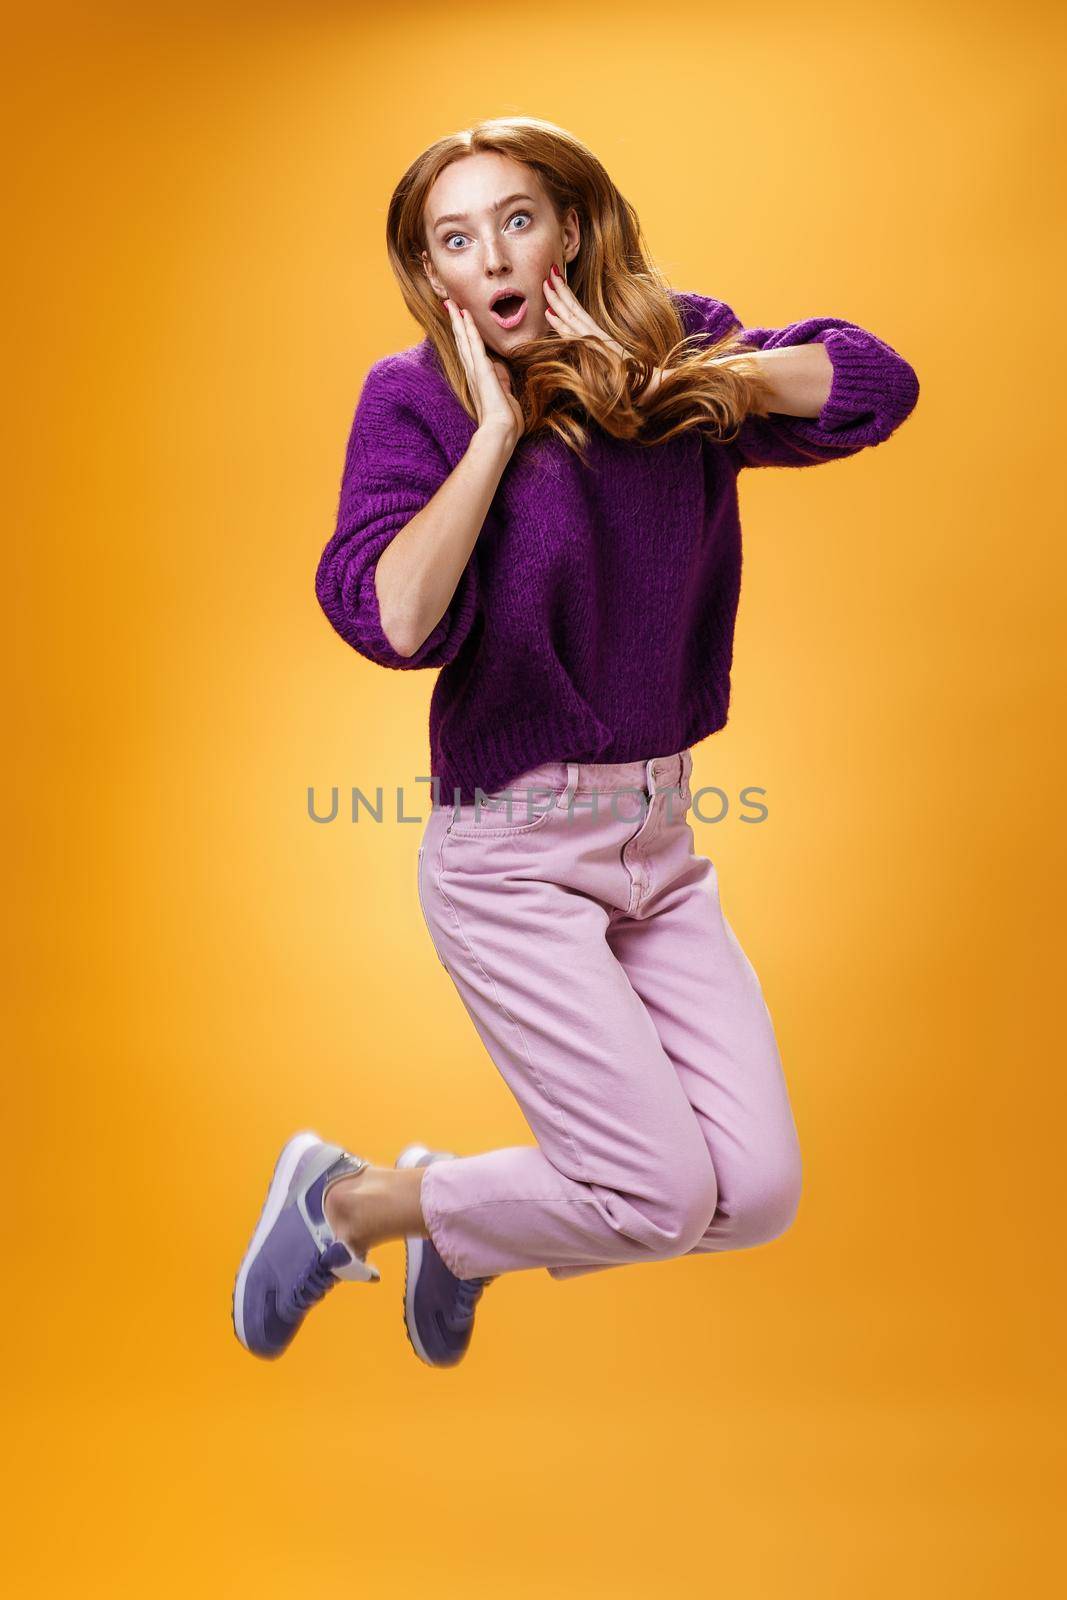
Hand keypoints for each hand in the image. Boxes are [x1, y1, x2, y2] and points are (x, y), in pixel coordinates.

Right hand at [443, 298, 523, 450]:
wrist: (501, 433)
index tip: (460, 320)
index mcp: (479, 380)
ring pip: (464, 340)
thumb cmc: (505, 422)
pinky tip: (464, 315)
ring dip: (458, 321)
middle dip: (456, 323)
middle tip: (449, 304)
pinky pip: (474, 345)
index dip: (464, 335)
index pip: (470, 352)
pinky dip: (469, 329)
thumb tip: (502, 376)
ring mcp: (475, 371)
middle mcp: (473, 373)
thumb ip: (502, 384)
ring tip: (451, 303)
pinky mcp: (481, 370)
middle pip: (462, 342)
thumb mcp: (505, 398)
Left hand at [542, 266, 663, 395]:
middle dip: (559, 291)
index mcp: (598, 334)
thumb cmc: (631, 376)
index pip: (579, 310)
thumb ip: (599, 351)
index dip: (567, 294)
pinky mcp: (594, 351)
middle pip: (573, 309)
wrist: (647, 384)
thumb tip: (587, 347)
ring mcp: (594, 341)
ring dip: (556, 301)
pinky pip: (572, 335)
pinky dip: (559, 323)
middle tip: (547, 274)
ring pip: (571, 317)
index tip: (556, 280)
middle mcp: (595, 334)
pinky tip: (549, 314)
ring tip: (545, 285)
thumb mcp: (610, 360)